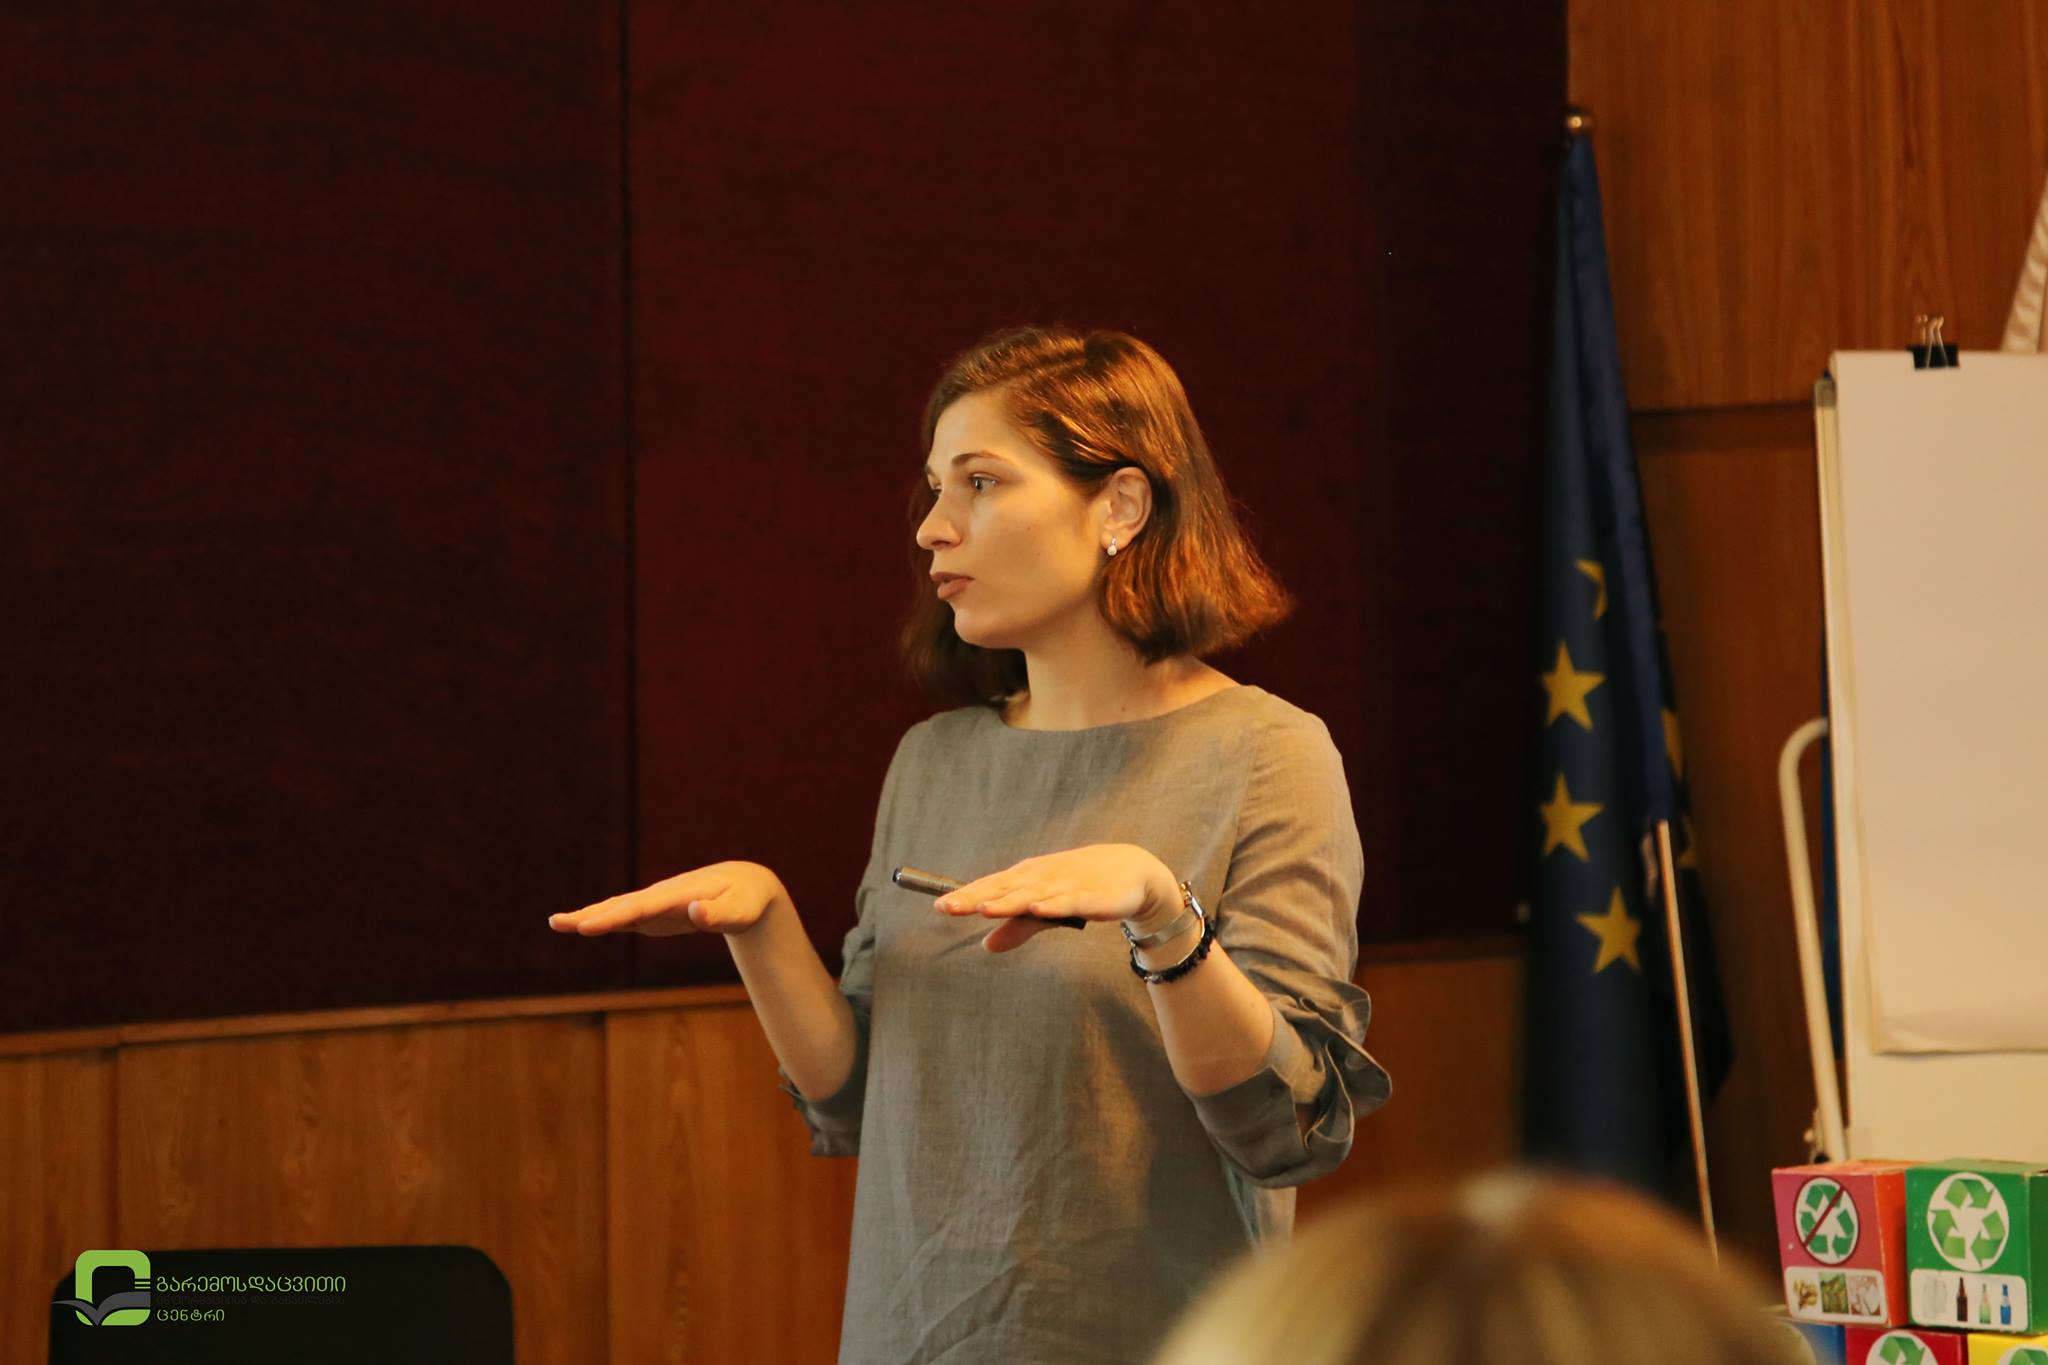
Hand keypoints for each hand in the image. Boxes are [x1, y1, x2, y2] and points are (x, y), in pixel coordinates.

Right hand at [548, 860, 783, 937]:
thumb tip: (695, 913)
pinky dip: (603, 920)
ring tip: (557, 922)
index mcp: (679, 895)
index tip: (588, 926)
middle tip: (557, 922)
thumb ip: (718, 914)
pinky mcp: (655, 913)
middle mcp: (661, 896)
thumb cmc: (745, 901)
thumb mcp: (740, 911)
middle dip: (590, 915)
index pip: (641, 908)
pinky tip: (583, 925)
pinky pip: (625, 916)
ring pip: (618, 908)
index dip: (614, 918)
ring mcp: (656, 903)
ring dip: (589, 915)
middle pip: (621, 906)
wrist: (744, 885)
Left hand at [934, 843, 1176, 953]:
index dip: (966, 896)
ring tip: (985, 909)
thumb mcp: (1045, 909)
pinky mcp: (1091, 896)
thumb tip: (985, 946)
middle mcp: (1042, 878)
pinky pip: (1070, 902)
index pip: (992, 887)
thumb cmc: (1081, 886)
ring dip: (1009, 901)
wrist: (1132, 870)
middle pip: (1005, 889)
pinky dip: (1054, 904)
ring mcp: (1066, 885)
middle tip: (947, 907)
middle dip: (976, 897)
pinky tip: (1038, 908)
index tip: (940, 906)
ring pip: (1033, 894)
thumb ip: (1017, 927)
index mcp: (1028, 879)